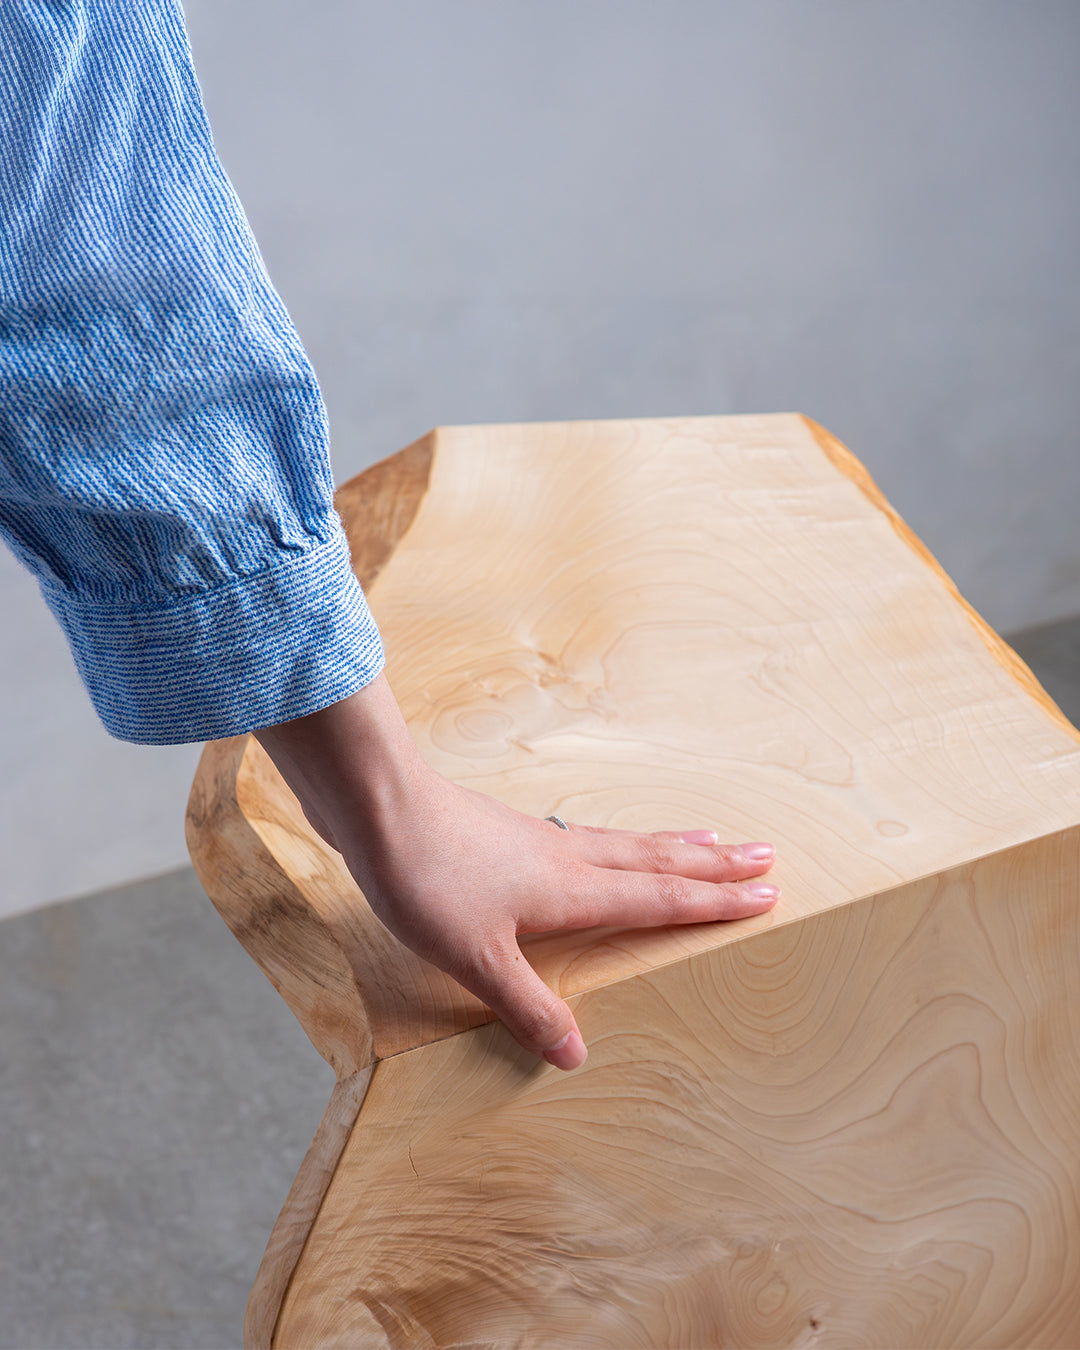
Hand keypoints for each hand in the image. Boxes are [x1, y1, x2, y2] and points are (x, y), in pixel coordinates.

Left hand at [255, 674, 778, 1070]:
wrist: (380, 806)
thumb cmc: (426, 879)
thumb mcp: (475, 957)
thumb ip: (527, 1004)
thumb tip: (576, 1055)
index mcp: (571, 889)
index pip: (659, 898)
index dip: (714, 901)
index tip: (766, 894)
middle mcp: (567, 858)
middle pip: (657, 858)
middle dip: (713, 862)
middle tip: (765, 854)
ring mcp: (539, 840)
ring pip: (626, 842)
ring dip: (674, 845)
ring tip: (709, 838)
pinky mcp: (510, 832)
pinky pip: (589, 837)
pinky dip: (622, 841)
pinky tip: (605, 845)